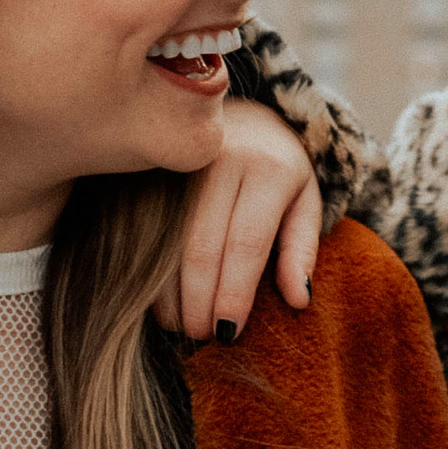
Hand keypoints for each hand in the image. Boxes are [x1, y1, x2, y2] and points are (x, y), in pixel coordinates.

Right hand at [153, 99, 321, 339]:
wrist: (243, 112)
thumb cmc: (279, 168)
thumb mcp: (305, 201)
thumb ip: (302, 250)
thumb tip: (299, 300)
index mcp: (268, 168)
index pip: (246, 242)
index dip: (234, 293)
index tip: (229, 334)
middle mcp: (221, 159)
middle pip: (201, 246)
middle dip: (199, 302)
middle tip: (202, 337)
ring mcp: (180, 161)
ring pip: (167, 242)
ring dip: (169, 294)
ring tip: (182, 327)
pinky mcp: (152, 167)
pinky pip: (142, 230)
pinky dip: (148, 272)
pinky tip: (159, 301)